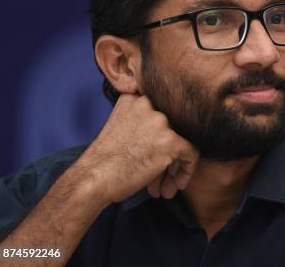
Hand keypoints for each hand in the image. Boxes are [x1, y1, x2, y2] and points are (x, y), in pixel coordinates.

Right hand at [77, 94, 198, 203]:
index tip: (159, 152)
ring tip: (167, 185)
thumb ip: (143, 122)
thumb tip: (170, 134)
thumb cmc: (104, 161)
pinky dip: (186, 170)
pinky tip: (175, 185)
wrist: (93, 179)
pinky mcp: (170, 140)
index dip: (164, 135)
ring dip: (176, 166)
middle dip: (170, 154)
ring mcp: (160, 122)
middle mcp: (149, 105)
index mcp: (135, 99)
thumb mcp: (120, 126)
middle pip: (174, 129)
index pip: (164, 114)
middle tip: (164, 174)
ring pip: (183, 141)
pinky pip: (191, 153)